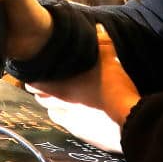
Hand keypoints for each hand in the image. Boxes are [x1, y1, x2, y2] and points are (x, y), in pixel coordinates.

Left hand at [26, 46, 140, 126]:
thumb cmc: (114, 90)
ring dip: (54, 105)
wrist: (129, 121)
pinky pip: (68, 126)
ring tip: (63, 97)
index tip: (37, 71)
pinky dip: (69, 118)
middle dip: (43, 91)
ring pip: (53, 113)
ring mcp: (70, 122)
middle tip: (50, 82)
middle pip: (41, 98)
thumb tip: (98, 27)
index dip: (34, 77)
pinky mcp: (81, 134)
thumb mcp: (110, 61)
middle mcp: (60, 105)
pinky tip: (79, 113)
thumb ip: (102, 43)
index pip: (33, 83)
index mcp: (60, 87)